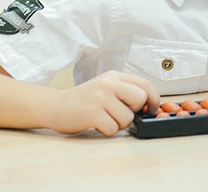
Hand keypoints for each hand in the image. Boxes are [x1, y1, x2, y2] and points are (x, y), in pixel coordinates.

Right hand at [45, 71, 159, 135]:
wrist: (54, 106)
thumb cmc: (84, 100)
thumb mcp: (105, 87)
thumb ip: (125, 91)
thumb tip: (150, 106)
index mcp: (114, 76)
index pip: (145, 84)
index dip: (153, 98)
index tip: (151, 109)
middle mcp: (108, 83)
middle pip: (140, 99)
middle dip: (134, 112)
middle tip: (120, 114)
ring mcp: (100, 97)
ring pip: (127, 118)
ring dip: (118, 124)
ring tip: (104, 118)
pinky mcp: (92, 112)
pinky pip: (113, 129)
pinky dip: (107, 131)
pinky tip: (96, 124)